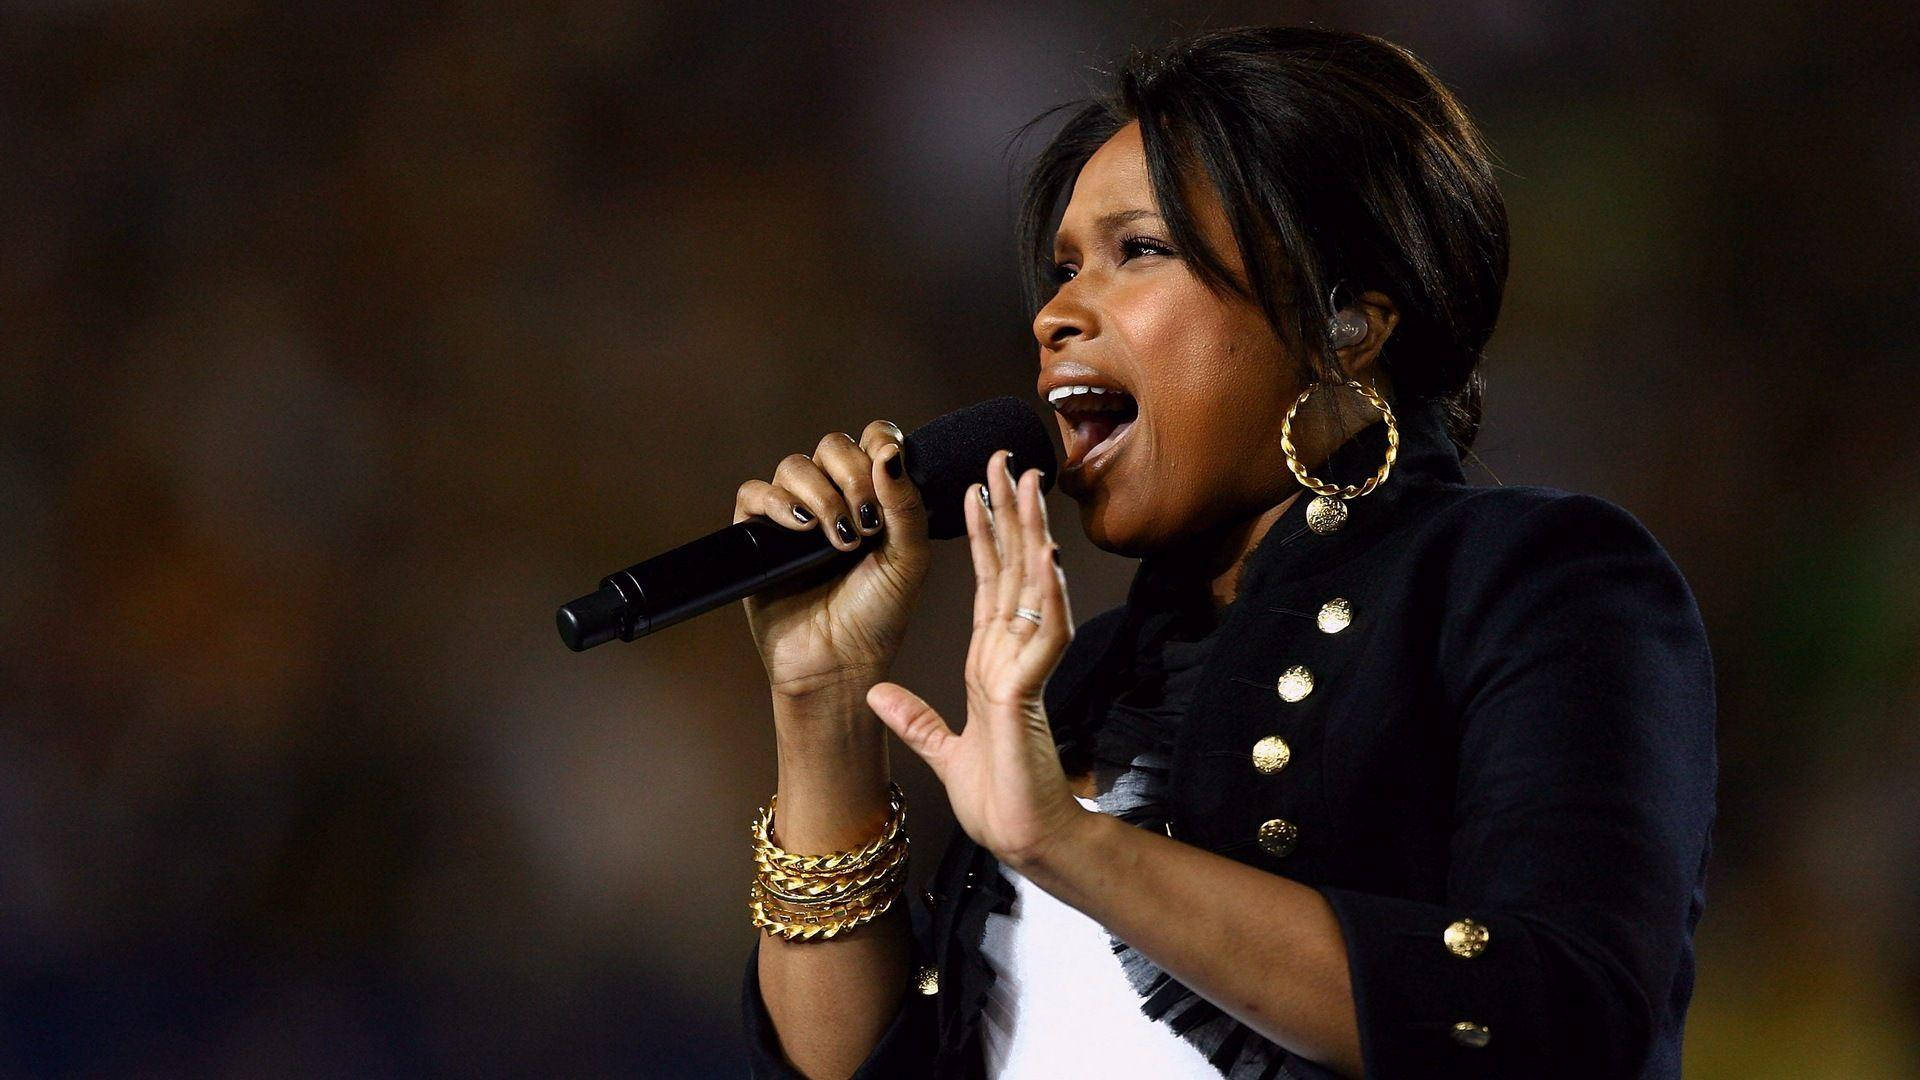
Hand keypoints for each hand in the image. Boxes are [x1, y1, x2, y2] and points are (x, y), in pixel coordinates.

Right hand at [734, 422, 931, 703]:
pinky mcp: (757, 534)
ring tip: (839, 540)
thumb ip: (906, 504)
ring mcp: (794, 514)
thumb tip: (888, 452)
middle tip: (866, 522)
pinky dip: (777, 503)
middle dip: (852, 476)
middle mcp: (833, 496)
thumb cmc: (879, 614)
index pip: (873, 439)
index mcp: (874, 495)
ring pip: (794, 465)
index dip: (881, 442)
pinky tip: (802, 530)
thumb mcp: (909, 559)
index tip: (890, 468)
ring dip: (821, 496)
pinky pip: (754, 493)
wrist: (838, 663)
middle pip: (833, 445)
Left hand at [867, 449, 1091, 870]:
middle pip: (1012, 571)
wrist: (1023, 839)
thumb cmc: (999, 800)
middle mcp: (1009, 656)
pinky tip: (1044, 561)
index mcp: (989, 664)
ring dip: (1030, 537)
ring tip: (1027, 488)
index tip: (974, 491)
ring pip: (1031, 589)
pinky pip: (1041, 637)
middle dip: (1009, 515)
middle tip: (1006, 462)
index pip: (987, 585)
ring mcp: (1024, 670)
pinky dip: (1044, 598)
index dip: (983, 537)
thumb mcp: (943, 751)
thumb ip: (913, 720)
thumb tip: (877, 694)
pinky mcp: (1029, 693)